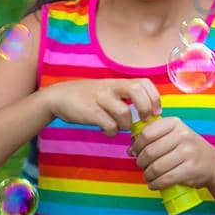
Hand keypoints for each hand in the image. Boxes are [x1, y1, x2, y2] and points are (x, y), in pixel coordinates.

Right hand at [42, 78, 159, 135]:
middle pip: (136, 90)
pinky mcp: (89, 111)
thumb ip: (127, 98)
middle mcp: (111, 87)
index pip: (144, 82)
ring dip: (126, 125)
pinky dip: (112, 131)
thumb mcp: (109, 91)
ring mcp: (99, 98)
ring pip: (124, 112)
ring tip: (120, 127)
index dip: (154, 97)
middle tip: (144, 120)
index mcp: (118, 82)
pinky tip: (108, 131)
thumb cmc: (89, 97)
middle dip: (145, 107)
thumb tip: (149, 116)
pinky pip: (108, 124)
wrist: (58, 97)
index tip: (156, 112)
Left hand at [130, 116, 214, 190]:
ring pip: (156, 167)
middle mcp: (183, 135)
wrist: (212, 163)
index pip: (147, 134)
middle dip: (141, 162)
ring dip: (147, 175)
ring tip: (148, 177)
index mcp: (175, 123)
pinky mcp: (191, 169)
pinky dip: (156, 184)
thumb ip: (154, 137)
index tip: (134, 152)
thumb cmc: (187, 149)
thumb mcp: (174, 135)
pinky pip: (166, 179)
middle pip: (150, 152)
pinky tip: (154, 184)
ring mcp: (188, 152)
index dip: (136, 145)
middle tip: (142, 166)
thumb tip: (130, 149)